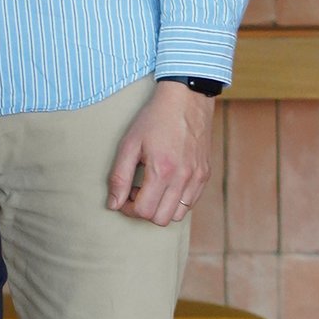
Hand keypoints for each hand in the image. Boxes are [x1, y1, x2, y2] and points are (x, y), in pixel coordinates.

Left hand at [105, 81, 215, 227]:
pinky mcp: (205, 175)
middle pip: (161, 219)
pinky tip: (166, 183)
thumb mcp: (129, 144)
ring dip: (161, 208)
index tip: (124, 195)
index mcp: (162, 170)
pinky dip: (176, 201)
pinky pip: (191, 203)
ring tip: (151, 187)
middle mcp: (183, 178)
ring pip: (178, 215)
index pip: (144, 211)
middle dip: (144, 210)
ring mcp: (197, 178)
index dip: (129, 208)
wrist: (186, 99)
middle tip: (136, 191)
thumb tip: (113, 204)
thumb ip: (119, 177)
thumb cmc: (154, 119)